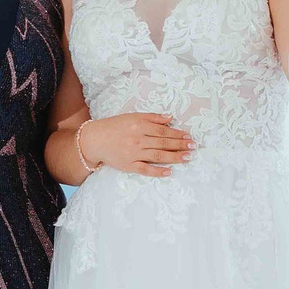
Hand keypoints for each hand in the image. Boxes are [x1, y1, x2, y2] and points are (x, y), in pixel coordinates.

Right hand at [80, 111, 194, 177]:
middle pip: (163, 143)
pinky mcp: (129, 165)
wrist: (95, 139)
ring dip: (174, 157)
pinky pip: (145, 169)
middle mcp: (138, 139)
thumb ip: (152, 117)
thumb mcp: (133, 116)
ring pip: (158, 156)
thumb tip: (170, 118)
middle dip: (180, 145)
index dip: (177, 134)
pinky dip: (158, 171)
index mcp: (139, 126)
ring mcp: (133, 154)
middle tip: (193, 147)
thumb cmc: (115, 126)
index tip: (189, 137)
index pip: (163, 131)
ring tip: (187, 158)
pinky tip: (169, 172)